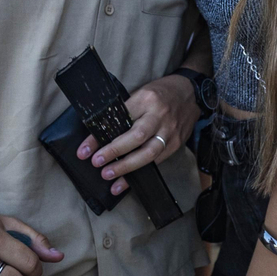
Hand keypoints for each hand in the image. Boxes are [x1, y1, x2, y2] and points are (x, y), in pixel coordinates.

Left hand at [78, 74, 196, 193]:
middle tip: (97, 162)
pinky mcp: (176, 144)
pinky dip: (139, 174)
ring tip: (108, 175)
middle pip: (137, 136)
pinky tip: (125, 183)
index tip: (85, 150)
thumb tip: (99, 135)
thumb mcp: (141, 94)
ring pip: (148, 153)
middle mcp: (159, 116)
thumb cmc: (161, 93)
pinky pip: (156, 162)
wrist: (191, 93)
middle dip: (115, 152)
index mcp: (147, 99)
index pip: (119, 119)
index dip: (100, 136)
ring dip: (126, 167)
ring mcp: (170, 131)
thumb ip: (125, 112)